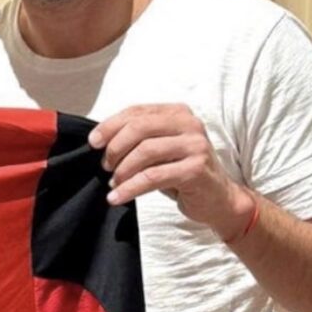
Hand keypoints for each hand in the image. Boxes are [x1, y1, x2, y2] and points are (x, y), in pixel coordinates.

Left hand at [88, 103, 255, 239]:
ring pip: (145, 152)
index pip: (136, 112)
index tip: (93, 142)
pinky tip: (116, 197)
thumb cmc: (182, 172)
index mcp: (178, 112)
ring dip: (122, 170)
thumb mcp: (160, 149)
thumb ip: (138, 138)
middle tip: (105, 166)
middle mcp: (190, 124)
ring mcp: (196, 145)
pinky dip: (130, 188)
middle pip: (139, 128)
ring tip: (113, 183)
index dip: (110, 126)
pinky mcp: (196, 169)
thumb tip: (99, 140)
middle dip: (115, 147)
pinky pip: (153, 177)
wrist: (218, 200)